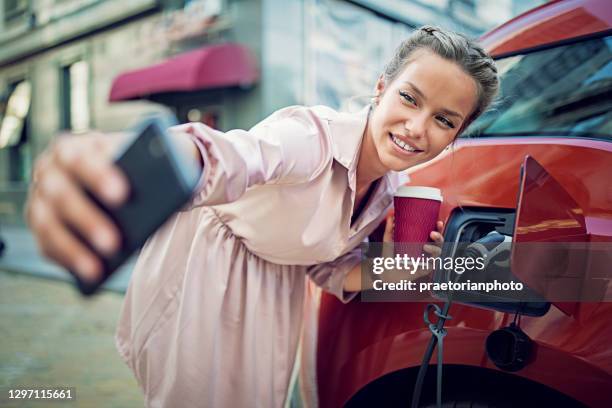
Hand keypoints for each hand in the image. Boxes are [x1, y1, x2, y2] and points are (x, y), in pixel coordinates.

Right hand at [25, 132, 129, 282]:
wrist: (105, 170)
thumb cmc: (123, 165)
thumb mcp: (131, 160)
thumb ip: (139, 172)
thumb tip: (162, 195)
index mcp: (69, 148)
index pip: (79, 159)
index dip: (98, 176)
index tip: (122, 195)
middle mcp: (47, 171)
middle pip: (62, 195)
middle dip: (87, 220)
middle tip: (113, 243)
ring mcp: (38, 198)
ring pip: (49, 225)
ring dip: (73, 249)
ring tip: (98, 269)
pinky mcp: (39, 224)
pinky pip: (47, 245)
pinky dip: (67, 260)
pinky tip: (91, 274)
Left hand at [381, 217, 444, 276]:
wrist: (385, 271)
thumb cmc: (389, 255)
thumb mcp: (389, 240)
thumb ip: (390, 228)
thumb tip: (391, 215)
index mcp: (420, 241)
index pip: (433, 233)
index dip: (438, 227)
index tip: (438, 222)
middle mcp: (426, 249)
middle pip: (439, 242)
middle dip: (439, 236)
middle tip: (433, 233)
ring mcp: (426, 259)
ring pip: (438, 251)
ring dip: (435, 247)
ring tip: (425, 246)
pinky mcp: (426, 268)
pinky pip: (433, 262)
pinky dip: (431, 258)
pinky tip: (425, 251)